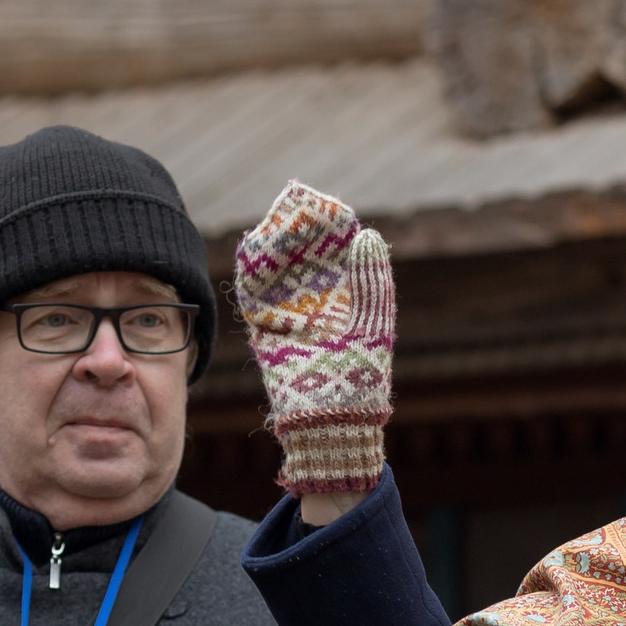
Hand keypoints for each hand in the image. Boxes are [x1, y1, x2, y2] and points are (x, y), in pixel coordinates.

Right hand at [233, 180, 396, 496]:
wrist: (332, 421)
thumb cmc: (362, 378)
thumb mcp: (375, 324)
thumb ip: (373, 281)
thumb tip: (369, 234)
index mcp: (347, 299)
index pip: (337, 254)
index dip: (333, 228)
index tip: (331, 207)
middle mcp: (317, 302)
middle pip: (303, 255)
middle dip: (298, 230)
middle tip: (297, 204)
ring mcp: (289, 314)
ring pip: (276, 269)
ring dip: (274, 245)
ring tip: (277, 222)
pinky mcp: (265, 329)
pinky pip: (252, 294)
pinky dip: (250, 271)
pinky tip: (255, 249)